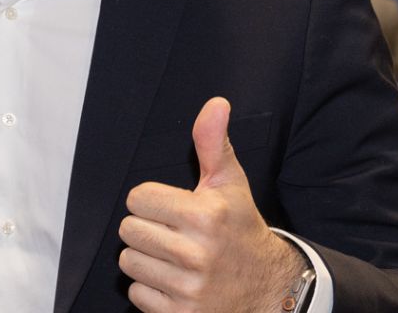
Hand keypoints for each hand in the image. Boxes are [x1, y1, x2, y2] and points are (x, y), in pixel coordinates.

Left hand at [118, 97, 308, 312]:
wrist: (269, 288)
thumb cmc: (240, 230)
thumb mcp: (230, 186)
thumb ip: (214, 144)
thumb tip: (215, 104)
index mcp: (205, 216)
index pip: (136, 198)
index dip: (152, 201)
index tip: (175, 210)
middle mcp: (197, 253)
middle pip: (128, 230)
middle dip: (147, 230)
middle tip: (174, 235)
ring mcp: (189, 288)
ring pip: (128, 261)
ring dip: (147, 260)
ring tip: (176, 259)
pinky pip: (136, 293)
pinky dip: (151, 289)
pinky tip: (176, 283)